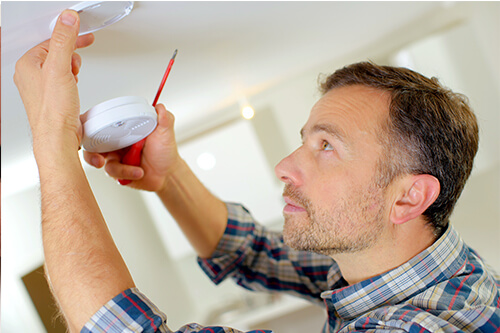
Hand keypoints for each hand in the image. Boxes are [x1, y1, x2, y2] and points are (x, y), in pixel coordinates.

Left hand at [14, 10, 93, 157]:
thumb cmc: (53, 110)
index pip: (50, 41)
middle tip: (77, 62)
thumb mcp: (60, 68)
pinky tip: (73, 88)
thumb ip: (64, 41)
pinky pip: (61, 80)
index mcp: (27, 64)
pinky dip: (70, 80)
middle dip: (70, 55)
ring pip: (59, 67)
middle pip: (55, 52)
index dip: (69, 36)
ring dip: (71, 68)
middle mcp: (30, 75)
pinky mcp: (51, 98)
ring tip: (74, 77)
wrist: (58, 136)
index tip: (83, 34)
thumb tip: (67, 19)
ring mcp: (40, 88)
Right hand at [83, 103, 182, 191]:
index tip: (87, 129)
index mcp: (122, 128)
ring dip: (120, 167)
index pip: (100, 121)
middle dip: (90, 152)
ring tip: (138, 169)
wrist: (167, 174)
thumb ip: (164, 118)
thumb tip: (159, 106)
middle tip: (99, 159)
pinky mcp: (115, 171)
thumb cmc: (164, 151)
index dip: (88, 124)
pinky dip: (126, 172)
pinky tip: (139, 172)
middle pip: (90, 143)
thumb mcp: (165, 132)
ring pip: (100, 160)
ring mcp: (114, 156)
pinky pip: (111, 172)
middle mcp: (114, 141)